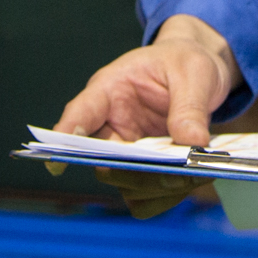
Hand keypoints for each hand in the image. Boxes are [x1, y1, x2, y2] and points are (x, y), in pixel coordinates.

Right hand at [53, 15, 240, 219]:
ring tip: (191, 177)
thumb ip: (189, 106)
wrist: (199, 70)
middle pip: (103, 160)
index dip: (67, 139)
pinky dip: (165, 195)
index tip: (58, 165)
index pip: (79, 114)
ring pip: (123, 183)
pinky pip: (144, 195)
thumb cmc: (185, 61)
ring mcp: (126, 149)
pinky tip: (190, 181)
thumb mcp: (193, 71)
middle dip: (133, 172)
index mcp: (110, 89)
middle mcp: (111, 124)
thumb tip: (193, 142)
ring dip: (154, 186)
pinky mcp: (144, 167)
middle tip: (172, 172)